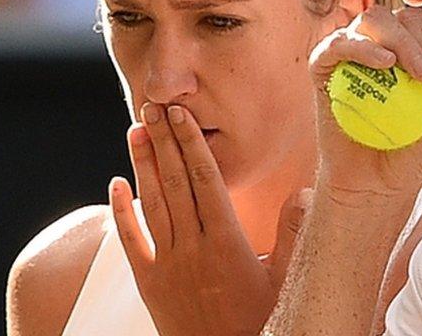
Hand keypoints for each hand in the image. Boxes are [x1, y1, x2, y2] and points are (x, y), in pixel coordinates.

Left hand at [108, 103, 308, 335]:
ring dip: (142, 165)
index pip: (206, 179)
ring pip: (152, 204)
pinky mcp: (149, 285)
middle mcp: (194, 249)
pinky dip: (120, 212)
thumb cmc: (263, 324)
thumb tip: (306, 191)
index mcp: (227, 243)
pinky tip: (115, 184)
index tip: (183, 115)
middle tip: (154, 107)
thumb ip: (295, 233)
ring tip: (137, 130)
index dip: (192, 143)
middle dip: (165, 141)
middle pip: (175, 182)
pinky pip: (130, 242)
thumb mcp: (288, 280)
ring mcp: (168, 266)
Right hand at [309, 5, 421, 199]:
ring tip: (421, 76)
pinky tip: (385, 64)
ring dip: (404, 42)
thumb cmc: (417, 148)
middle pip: (410, 17)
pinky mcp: (324, 64)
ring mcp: (353, 48)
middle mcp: (386, 39)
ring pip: (377, 19)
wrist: (377, 184)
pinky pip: (340, 42)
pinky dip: (364, 47)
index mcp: (418, 44)